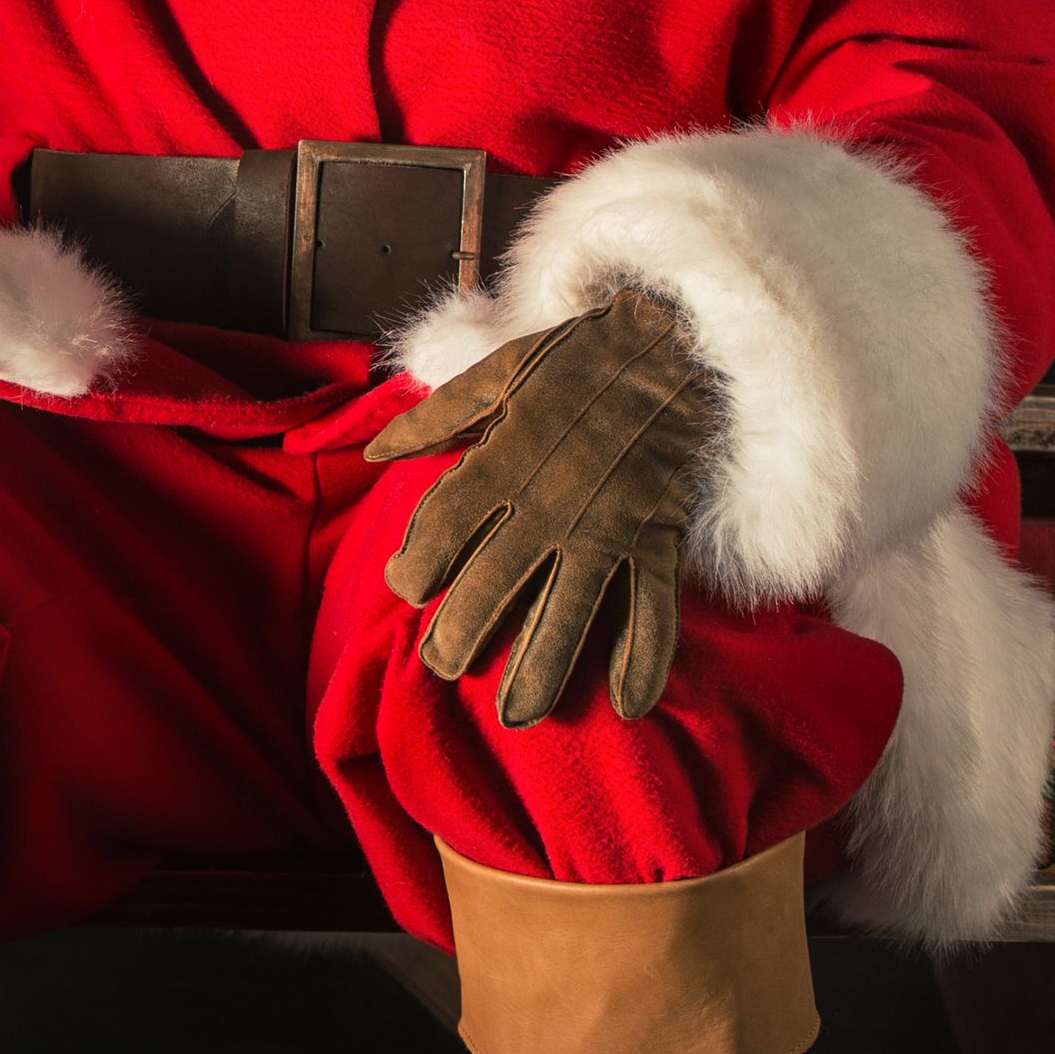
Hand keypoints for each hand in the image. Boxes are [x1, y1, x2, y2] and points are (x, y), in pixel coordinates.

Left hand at [364, 285, 713, 722]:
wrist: (677, 339)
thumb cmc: (581, 358)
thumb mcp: (499, 373)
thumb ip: (436, 418)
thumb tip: (377, 452)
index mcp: (503, 460)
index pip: (442, 528)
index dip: (416, 566)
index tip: (405, 589)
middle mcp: (549, 505)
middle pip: (492, 586)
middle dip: (462, 635)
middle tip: (445, 665)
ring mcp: (608, 528)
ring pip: (568, 615)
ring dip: (541, 671)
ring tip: (518, 713)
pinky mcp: (658, 539)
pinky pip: (654, 610)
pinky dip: (645, 661)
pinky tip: (627, 705)